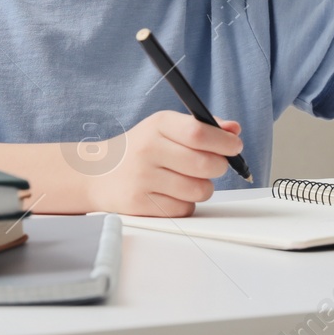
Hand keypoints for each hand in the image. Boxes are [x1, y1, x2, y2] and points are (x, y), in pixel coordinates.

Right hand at [84, 110, 244, 216]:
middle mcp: (148, 150)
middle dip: (219, 167)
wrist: (99, 172)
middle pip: (204, 164)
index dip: (224, 141)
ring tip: (190, 180)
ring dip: (203, 187)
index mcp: (158, 125)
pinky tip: (172, 193)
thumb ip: (201, 127)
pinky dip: (186, 203)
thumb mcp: (165, 128)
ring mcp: (143, 178)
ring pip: (198, 190)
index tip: (234, 146)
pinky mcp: (140, 204)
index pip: (199, 132)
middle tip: (214, 165)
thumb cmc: (140, 148)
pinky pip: (184, 209)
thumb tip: (234, 129)